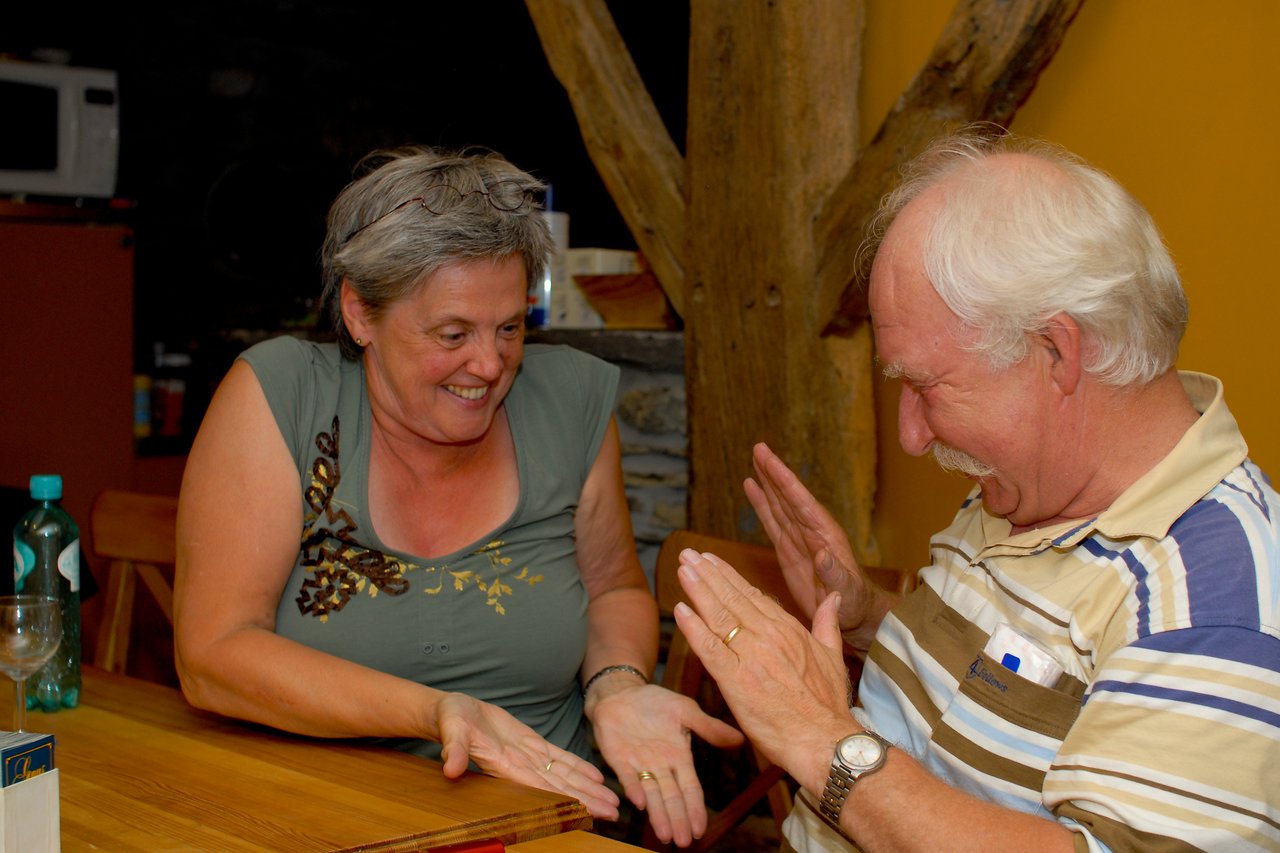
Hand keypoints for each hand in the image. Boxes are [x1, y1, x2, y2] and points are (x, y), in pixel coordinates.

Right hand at [436, 692, 620, 819]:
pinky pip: (559, 758)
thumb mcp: (452, 730)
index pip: (540, 790)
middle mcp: (520, 768)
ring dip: (589, 789)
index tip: (587, 813)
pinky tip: (597, 776)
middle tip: (614, 814)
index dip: (564, 801)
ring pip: (564, 776)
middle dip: (587, 801)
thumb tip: (451, 768)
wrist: (454, 711)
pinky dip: (579, 767)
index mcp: (504, 768)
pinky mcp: (531, 744)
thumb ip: (455, 749)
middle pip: (559, 789)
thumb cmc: (451, 720)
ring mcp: (528, 758)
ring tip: (613, 801)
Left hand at [590, 681, 742, 846]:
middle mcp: (660, 767)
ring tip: (665, 836)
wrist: (621, 691)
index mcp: (679, 757)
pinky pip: (627, 777)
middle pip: (672, 798)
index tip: (701, 829)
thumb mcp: (685, 710)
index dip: (695, 808)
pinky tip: (639, 803)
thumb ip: (709, 727)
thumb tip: (740, 740)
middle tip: (683, 841)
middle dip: (678, 820)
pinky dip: (633, 789)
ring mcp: (639, 765)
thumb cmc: (655, 703)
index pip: (690, 788)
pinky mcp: (619, 759)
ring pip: (651, 795)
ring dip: (658, 815)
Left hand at [672, 548, 855, 794]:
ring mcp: (751, 656)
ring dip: (697, 590)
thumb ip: (827, 624)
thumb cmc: (829, 706)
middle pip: (731, 598)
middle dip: (707, 574)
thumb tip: (833, 597)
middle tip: (688, 554)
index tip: (712, 561)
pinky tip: (680, 610)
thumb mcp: (833, 656)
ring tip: (682, 569)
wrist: (825, 740)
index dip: (729, 577)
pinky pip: (710, 649)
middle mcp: (768, 636)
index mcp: (788, 629)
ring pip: (719, 616)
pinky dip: (693, 629)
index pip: (752, 596)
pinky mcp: (736, 680)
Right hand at [745, 442, 878, 642]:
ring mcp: (799, 538)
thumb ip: (835, 574)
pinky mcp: (788, 549)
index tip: (769, 460)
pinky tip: (751, 486)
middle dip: (774, 473)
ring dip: (767, 482)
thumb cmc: (854, 603)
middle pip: (788, 496)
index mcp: (825, 535)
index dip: (784, 480)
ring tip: (755, 459)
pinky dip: (761, 503)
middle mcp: (811, 530)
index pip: (801, 502)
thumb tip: (822, 555)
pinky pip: (772, 521)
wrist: (853, 614)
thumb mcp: (846, 591)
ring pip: (779, 503)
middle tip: (759, 448)